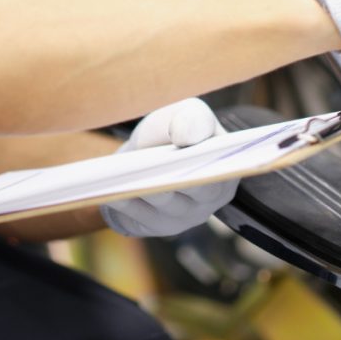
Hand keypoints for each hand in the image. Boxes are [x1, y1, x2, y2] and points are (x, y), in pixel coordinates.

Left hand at [100, 98, 237, 237]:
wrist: (143, 156)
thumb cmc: (169, 132)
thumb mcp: (183, 113)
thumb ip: (192, 118)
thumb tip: (188, 136)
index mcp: (228, 165)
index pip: (226, 167)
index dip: (214, 162)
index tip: (195, 152)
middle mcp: (213, 195)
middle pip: (197, 190)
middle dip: (177, 178)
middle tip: (157, 169)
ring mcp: (188, 216)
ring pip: (167, 203)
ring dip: (147, 191)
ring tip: (127, 178)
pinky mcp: (160, 226)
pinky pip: (143, 216)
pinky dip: (128, 203)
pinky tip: (112, 192)